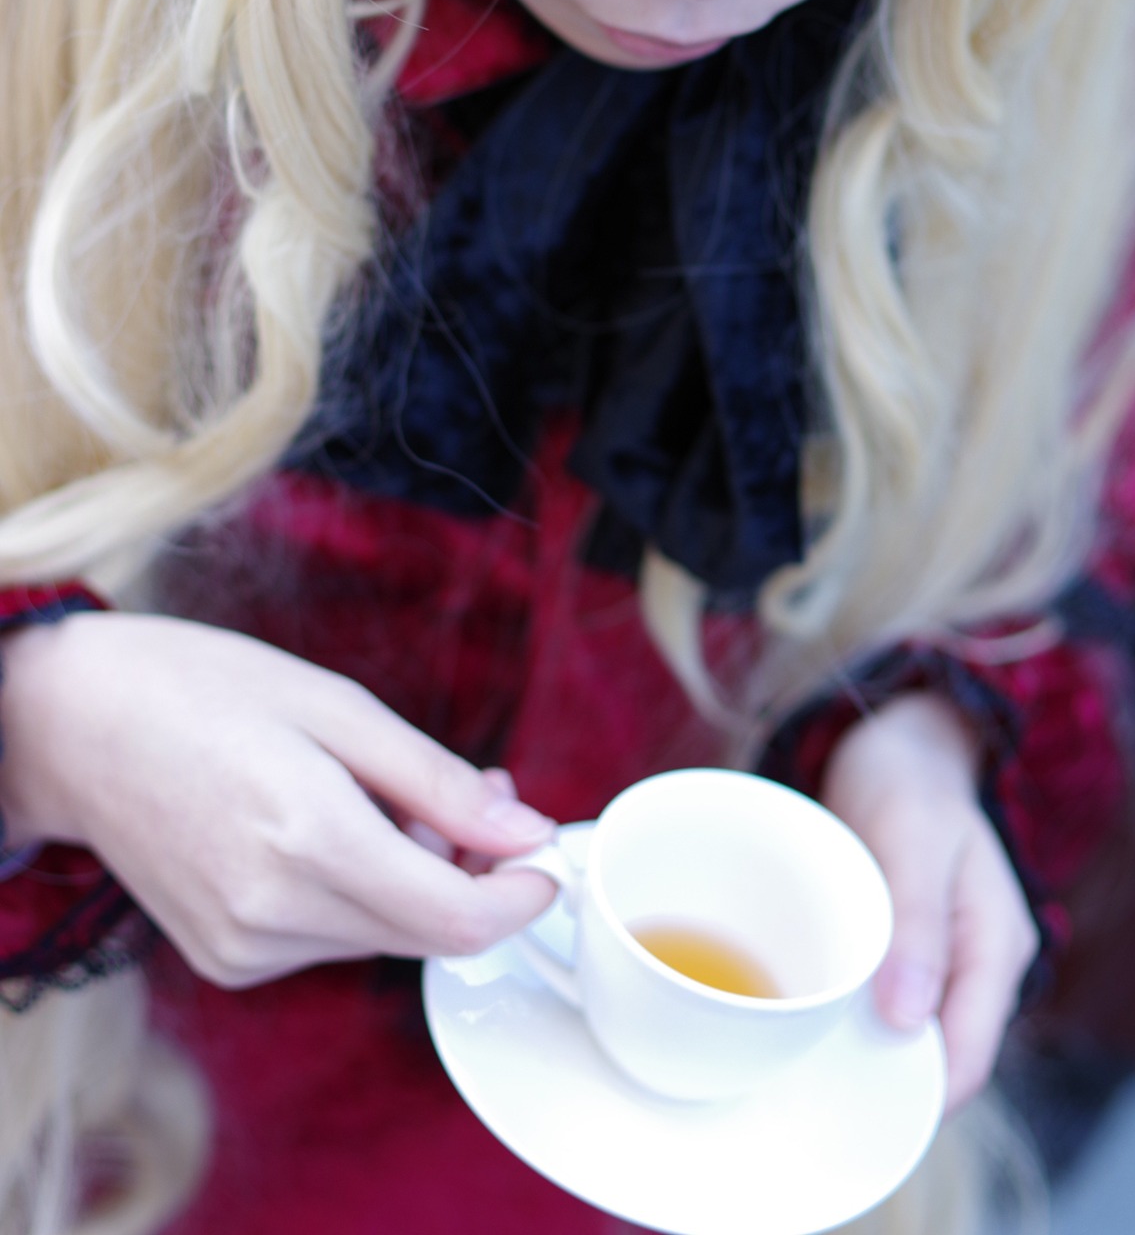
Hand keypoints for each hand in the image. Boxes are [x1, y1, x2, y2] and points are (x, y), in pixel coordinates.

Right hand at [0, 613, 557, 985]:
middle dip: (472, 872)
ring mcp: (243, 948)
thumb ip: (438, 781)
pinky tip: (332, 830)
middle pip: (427, 934)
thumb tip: (526, 831)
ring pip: (383, 937)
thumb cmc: (202, 690)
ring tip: (384, 795)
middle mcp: (273, 912)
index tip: (546, 857)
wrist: (74, 726)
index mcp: (307, 838)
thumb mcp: (336, 707)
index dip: (520, 897)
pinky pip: (331, 938)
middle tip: (474, 792)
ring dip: (415, 880)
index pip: (456, 921)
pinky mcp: (225, 959)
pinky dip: (360, 894)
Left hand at [820, 692, 1038, 1111]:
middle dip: (883, 1074)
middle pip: (940, 1055)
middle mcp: (980, 964)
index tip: (847, 1096)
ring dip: (864, 1041)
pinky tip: (811, 1005)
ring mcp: (948, 959)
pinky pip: (888, 997)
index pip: (968, 1056)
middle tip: (807, 1071)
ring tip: (802, 1044)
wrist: (899, 741)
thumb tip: (908, 1021)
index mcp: (997, 947)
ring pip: (910, 1031)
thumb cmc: (907, 779)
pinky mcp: (912, 950)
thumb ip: (916, 925)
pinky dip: (853, 1006)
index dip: (917, 1091)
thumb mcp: (910, 836)